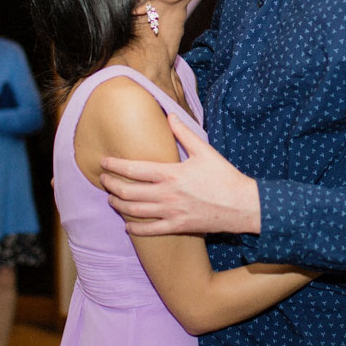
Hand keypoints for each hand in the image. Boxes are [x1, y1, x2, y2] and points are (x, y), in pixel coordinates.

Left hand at [99, 114, 260, 235]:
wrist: (241, 205)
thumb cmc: (224, 176)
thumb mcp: (204, 151)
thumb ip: (184, 133)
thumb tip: (170, 115)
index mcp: (171, 173)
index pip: (134, 169)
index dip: (115, 166)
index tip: (104, 163)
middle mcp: (167, 194)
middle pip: (128, 192)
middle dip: (111, 186)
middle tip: (103, 181)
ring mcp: (171, 212)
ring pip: (135, 212)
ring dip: (118, 206)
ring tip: (111, 200)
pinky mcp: (178, 227)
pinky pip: (151, 231)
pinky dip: (135, 229)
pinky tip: (128, 226)